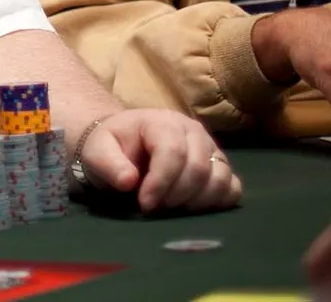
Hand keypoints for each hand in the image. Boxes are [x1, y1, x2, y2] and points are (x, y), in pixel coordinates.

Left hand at [79, 109, 242, 213]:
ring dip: (196, 202)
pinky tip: (192, 207)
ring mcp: (210, 149)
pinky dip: (216, 202)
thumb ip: (109, 164)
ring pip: (220, 179)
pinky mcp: (219, 167)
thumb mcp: (97, 152)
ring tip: (171, 207)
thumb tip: (129, 181)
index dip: (160, 183)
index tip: (144, 204)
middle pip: (198, 168)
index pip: (173, 152)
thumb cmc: (111, 148)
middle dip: (175, 195)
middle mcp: (193, 131)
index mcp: (163, 122)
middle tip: (155, 208)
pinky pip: (232, 188)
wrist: (123, 148)